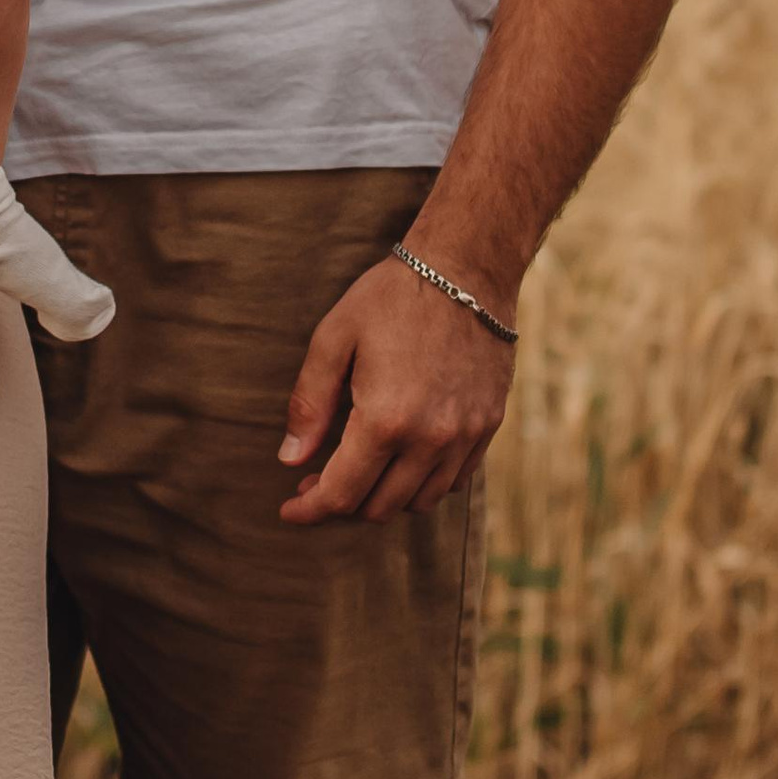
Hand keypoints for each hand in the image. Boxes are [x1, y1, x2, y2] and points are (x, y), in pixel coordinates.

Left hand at [277, 251, 513, 525]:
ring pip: (419, 501)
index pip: (343, 493)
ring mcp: (464, 436)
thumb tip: (290, 459)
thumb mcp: (334, 339)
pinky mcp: (488, 426)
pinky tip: (402, 457)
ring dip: (384, 496)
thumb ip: (310, 404)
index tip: (290, 509)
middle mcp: (430, 439)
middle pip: (380, 507)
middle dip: (343, 502)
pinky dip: (423, 482)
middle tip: (317, 479)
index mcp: (385, 419)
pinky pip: (452, 481)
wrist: (466, 269)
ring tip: (360, 467)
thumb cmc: (390, 297)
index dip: (311, 509)